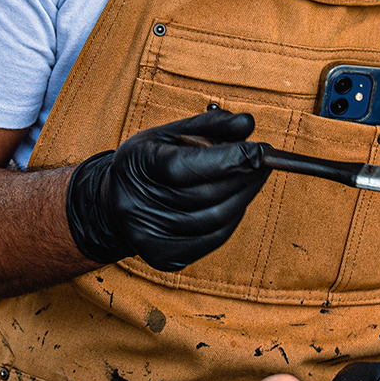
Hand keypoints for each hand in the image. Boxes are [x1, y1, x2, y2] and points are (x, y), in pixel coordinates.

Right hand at [65, 108, 270, 271]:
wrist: (114, 205)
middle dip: (243, 177)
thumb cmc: (148, 163)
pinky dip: (233, 218)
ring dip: (243, 197)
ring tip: (254, 178)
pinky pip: (213, 238)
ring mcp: (148, 236)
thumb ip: (209, 126)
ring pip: (214, 219)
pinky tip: (238, 200)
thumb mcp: (170, 134)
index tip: (259, 150)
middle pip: (205, 195)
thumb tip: (247, 124)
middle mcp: (136, 206)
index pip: (184, 166)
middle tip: (265, 162)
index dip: (226, 159)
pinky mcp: (163, 256)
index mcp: (136, 166)